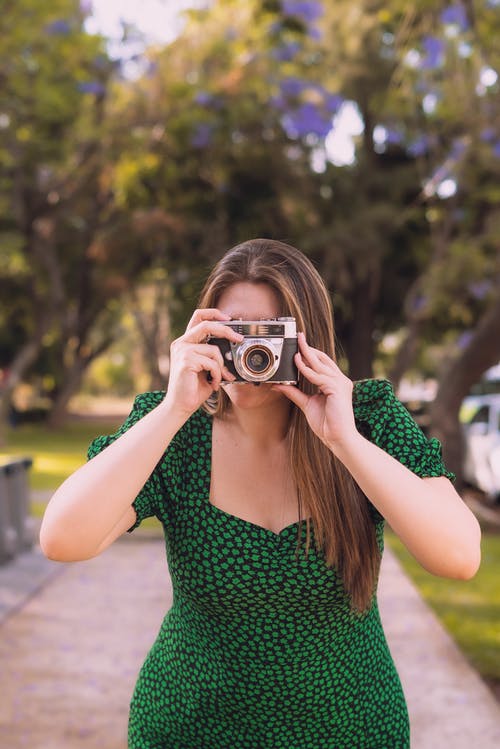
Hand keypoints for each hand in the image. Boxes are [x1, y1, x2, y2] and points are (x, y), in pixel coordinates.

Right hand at [161, 309, 242, 417]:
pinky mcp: (186, 361)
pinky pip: (212, 363)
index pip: (198, 317)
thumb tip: (233, 346)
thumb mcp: (207, 367)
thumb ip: (214, 355)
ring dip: (221, 367)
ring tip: (219, 379)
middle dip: (226, 331)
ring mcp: (182, 351)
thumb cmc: (194, 388)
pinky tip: (213, 384)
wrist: (181, 406)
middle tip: (239, 338)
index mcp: (186, 342)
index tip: (228, 319)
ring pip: (213, 350)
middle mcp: (181, 343)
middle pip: (207, 325)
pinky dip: (217, 375)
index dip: (214, 313)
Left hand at [273, 333, 358, 452]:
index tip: (299, 345)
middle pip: (323, 359)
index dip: (311, 353)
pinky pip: (319, 376)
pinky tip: (298, 363)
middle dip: (310, 348)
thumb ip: (295, 393)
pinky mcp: (337, 388)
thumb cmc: (327, 424)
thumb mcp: (307, 404)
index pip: (323, 363)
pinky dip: (307, 370)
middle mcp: (340, 380)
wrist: (339, 438)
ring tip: (296, 347)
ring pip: (321, 365)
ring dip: (307, 355)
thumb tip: (279, 385)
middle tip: (299, 337)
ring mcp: (341, 383)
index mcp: (336, 383)